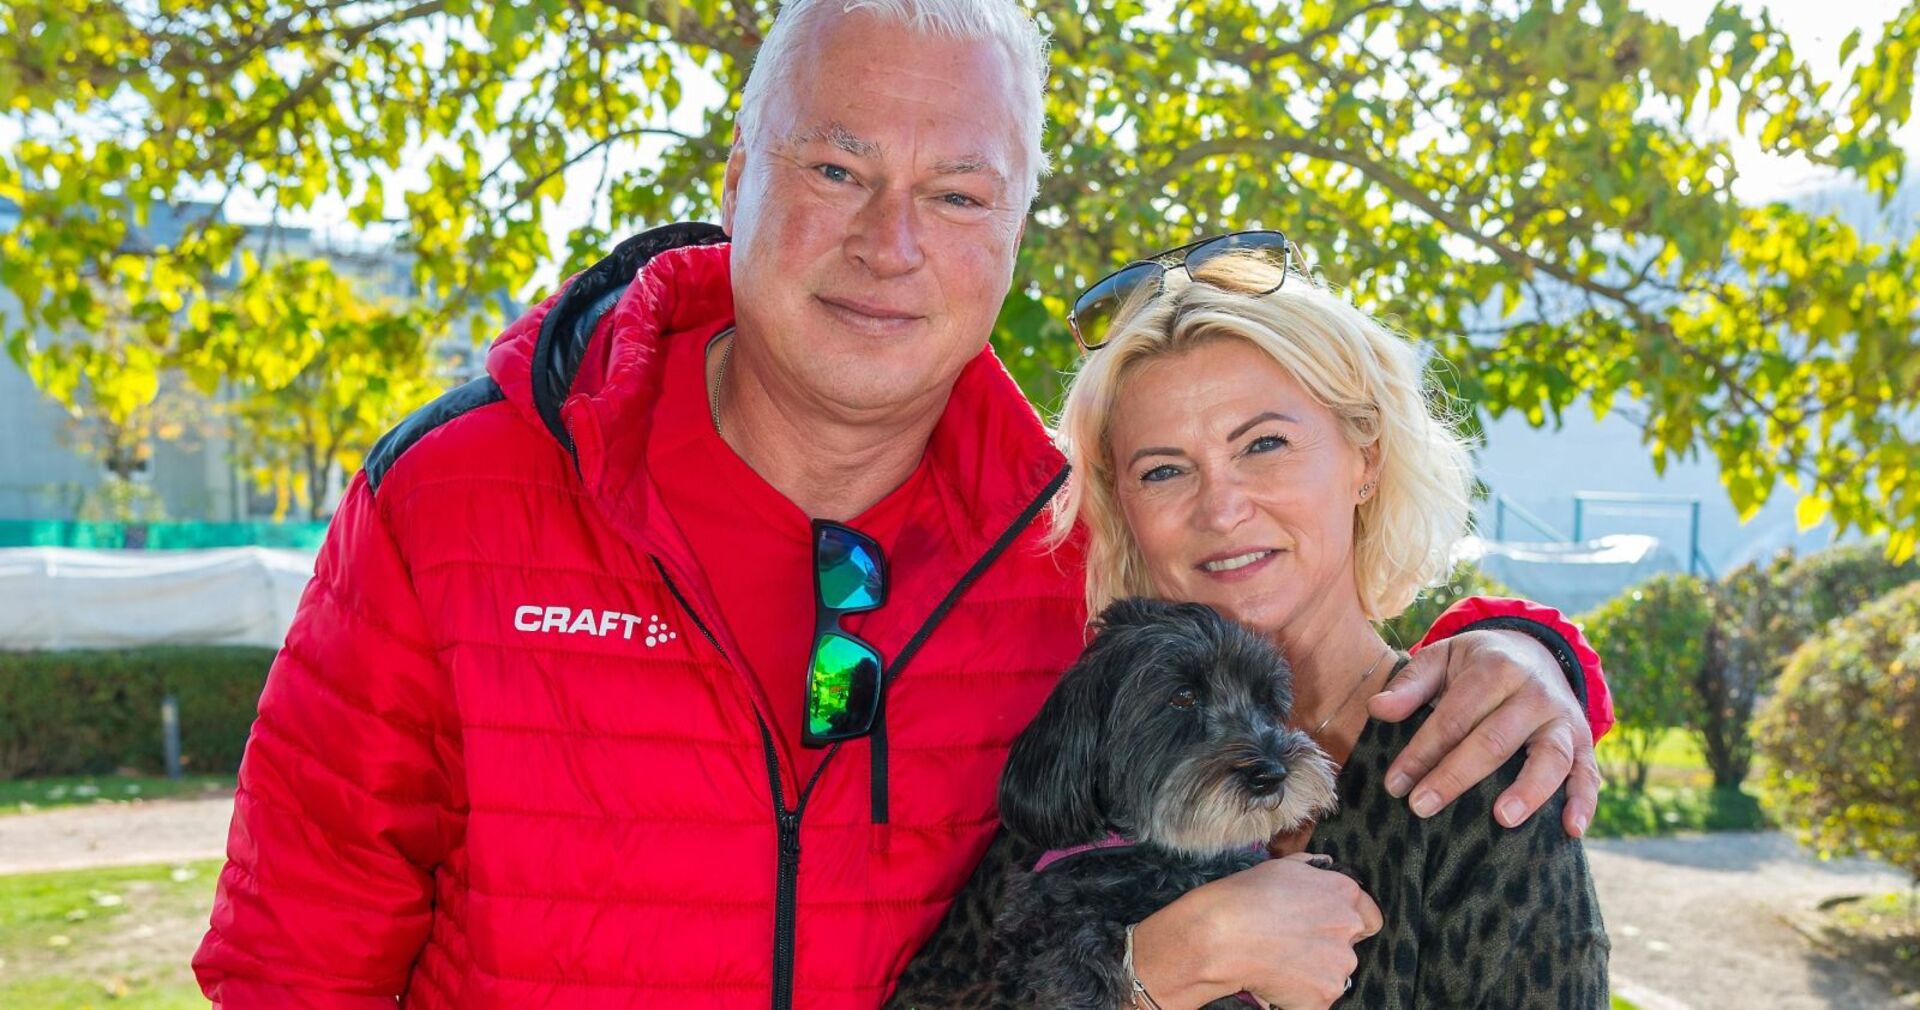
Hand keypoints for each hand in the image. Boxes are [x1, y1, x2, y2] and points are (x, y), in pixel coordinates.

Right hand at [1130, 853, 1380, 1009]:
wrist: (1221, 936)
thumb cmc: (1243, 897)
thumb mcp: (1282, 867)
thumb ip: (1312, 869)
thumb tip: (1324, 868)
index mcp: (1344, 893)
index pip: (1370, 917)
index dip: (1348, 925)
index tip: (1327, 930)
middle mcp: (1348, 927)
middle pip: (1347, 948)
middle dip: (1324, 949)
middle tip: (1290, 946)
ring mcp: (1339, 964)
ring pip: (1332, 974)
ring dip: (1312, 973)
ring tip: (1277, 962)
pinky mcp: (1324, 995)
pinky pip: (1316, 998)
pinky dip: (1299, 995)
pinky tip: (1274, 979)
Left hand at [1366, 628, 1600, 836]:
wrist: (1533, 652)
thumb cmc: (1475, 664)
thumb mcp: (1441, 659)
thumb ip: (1410, 684)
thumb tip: (1377, 709)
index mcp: (1495, 668)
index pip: (1454, 717)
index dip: (1422, 751)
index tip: (1395, 783)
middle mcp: (1535, 692)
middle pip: (1494, 740)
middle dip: (1455, 776)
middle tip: (1421, 807)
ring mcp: (1564, 719)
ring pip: (1550, 757)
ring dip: (1528, 791)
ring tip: (1501, 820)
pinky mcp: (1584, 742)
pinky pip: (1588, 773)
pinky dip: (1584, 801)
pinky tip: (1572, 830)